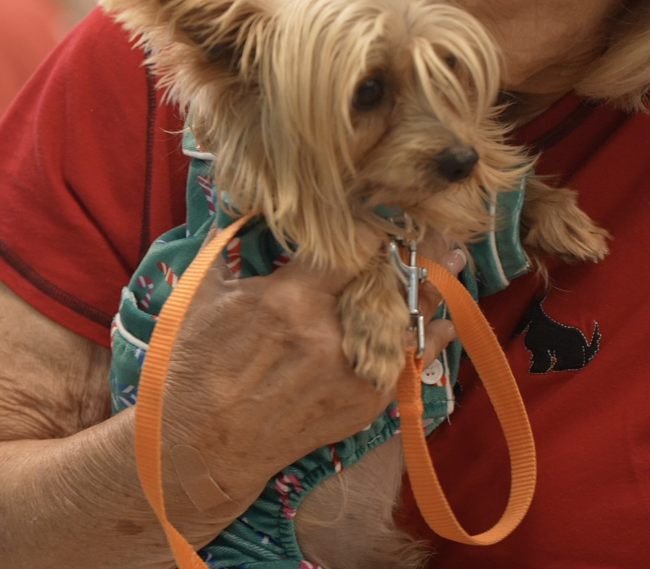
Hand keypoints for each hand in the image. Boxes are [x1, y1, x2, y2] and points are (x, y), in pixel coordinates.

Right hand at [158, 225, 464, 507]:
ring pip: (407, 319)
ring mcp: (351, 373)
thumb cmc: (194, 366)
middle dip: (415, 249)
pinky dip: (426, 339)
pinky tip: (442, 320)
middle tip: (438, 227)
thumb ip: (233, 245)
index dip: (368, 226)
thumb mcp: (202, 296)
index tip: (377, 214)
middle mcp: (327, 335)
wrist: (200, 446)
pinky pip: (407, 363)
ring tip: (454, 259)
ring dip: (432, 287)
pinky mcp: (362, 404)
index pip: (350, 246)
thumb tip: (250, 204)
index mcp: (287, 300)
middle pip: (389, 279)